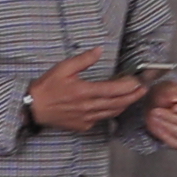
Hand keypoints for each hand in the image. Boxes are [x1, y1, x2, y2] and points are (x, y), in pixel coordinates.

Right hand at [26, 49, 149, 135]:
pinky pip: (102, 119)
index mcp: (84, 92)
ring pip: (112, 113)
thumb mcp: (63, 68)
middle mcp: (88, 107)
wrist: (33, 108)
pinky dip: (111, 112)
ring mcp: (86, 118)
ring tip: (133, 97)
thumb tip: (98, 50)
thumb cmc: (47, 88)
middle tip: (143, 90)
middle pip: (118, 103)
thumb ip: (83, 59)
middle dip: (133, 97)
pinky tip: (114, 106)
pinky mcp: (83, 125)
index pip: (114, 90)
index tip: (138, 81)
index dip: (129, 87)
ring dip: (124, 105)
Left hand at [138, 78, 176, 150]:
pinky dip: (166, 137)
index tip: (174, 107)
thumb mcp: (166, 88)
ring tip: (154, 117)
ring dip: (168, 126)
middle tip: (156, 111)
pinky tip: (157, 127)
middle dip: (172, 117)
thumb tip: (176, 98)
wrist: (157, 104)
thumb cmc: (165, 94)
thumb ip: (172, 91)